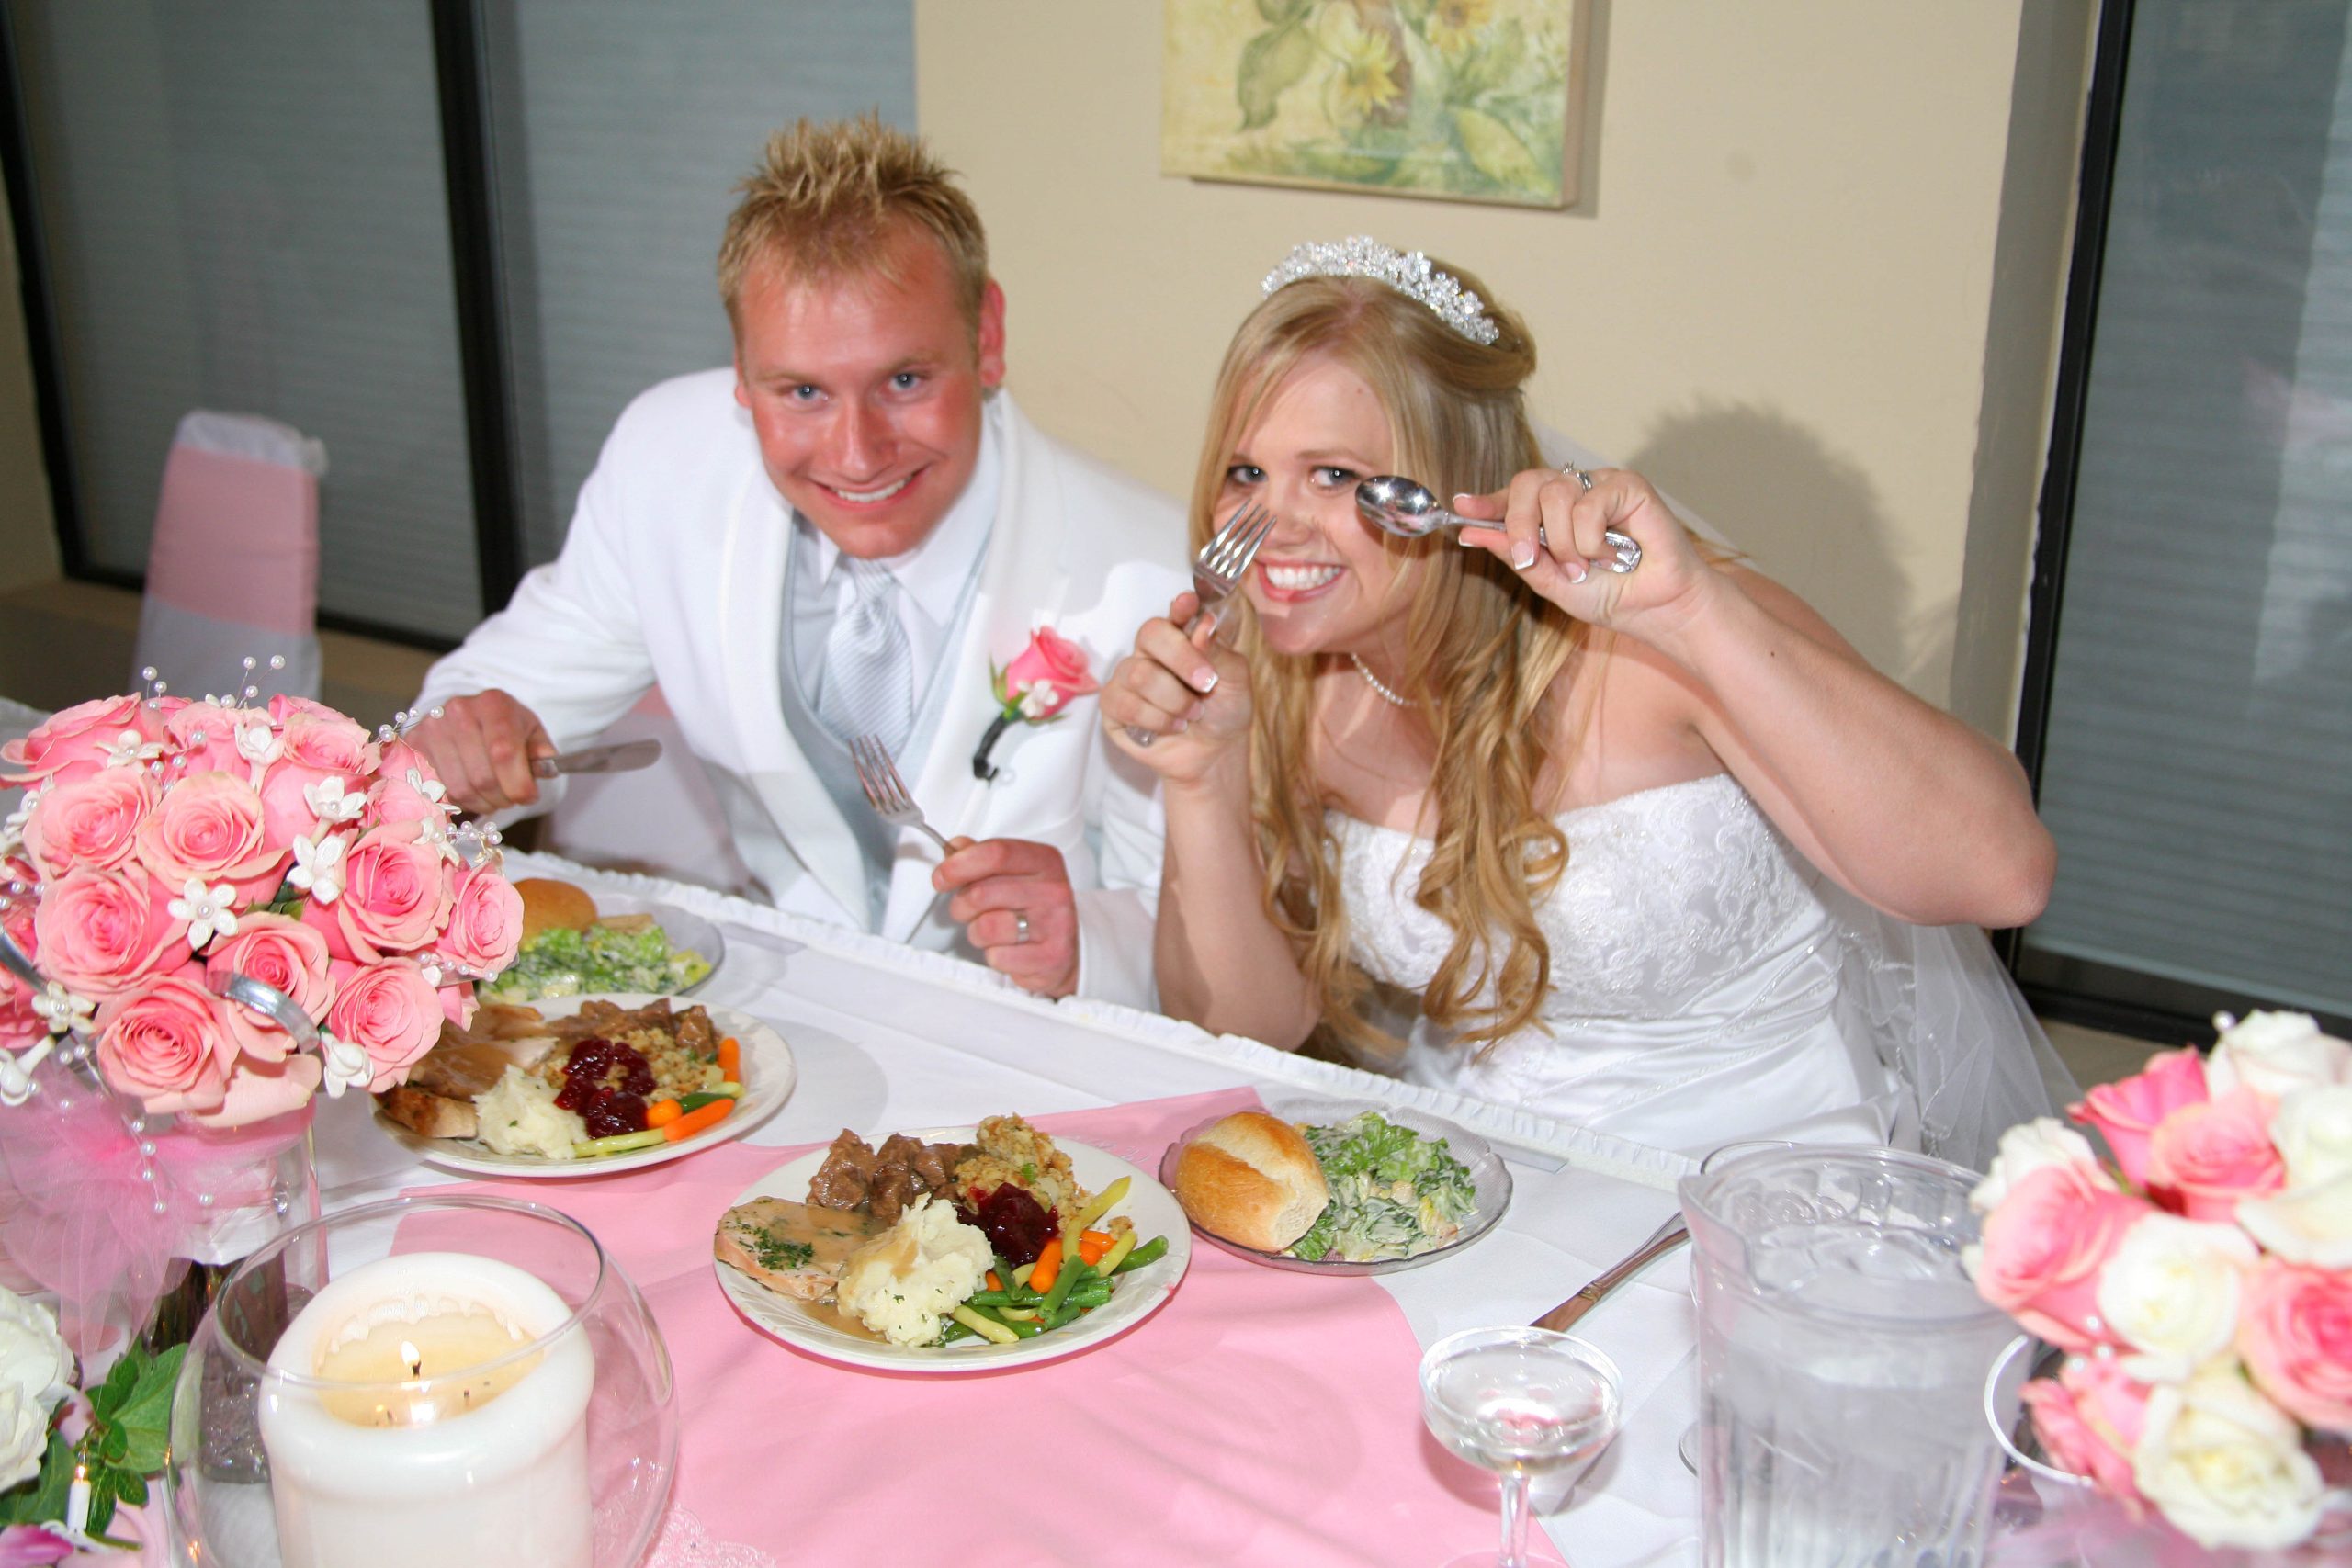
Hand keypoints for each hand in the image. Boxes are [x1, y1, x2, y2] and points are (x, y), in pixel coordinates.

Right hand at [404, 690, 554, 813]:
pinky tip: (471, 791)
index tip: (529, 796)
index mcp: (493, 704)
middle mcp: (458, 711)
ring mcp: (431, 728)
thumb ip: (541, 750)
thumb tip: (545, 763)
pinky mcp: (413, 746)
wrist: (468, 715)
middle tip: (511, 798)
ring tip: (493, 796)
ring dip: (482, 803)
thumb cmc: (505, 727)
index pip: (504, 753)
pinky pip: (439, 791)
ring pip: (460, 790)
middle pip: (482, 778)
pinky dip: (460, 801)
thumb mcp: (530, 732)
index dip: (519, 784)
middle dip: (504, 798)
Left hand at [934, 836, 1079, 998]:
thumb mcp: (1014, 875)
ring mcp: (1055, 924)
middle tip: (967, 910)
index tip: (941, 877)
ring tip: (990, 932)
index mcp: (1045, 861)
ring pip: (986, 927)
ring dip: (977, 933)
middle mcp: (1054, 889)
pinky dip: (994, 956)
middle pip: (981, 892)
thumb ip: (983, 858)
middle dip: (961, 905)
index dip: (958, 865)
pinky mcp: (1051, 956)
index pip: (994, 853)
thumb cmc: (1034, 910)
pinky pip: (998, 956)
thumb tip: (956, 847)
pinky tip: (1009, 950)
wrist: (1066, 950)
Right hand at [1098, 591, 1252, 786]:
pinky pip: (1125, 704)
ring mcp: (1129, 677)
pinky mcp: (1114, 706)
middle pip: (1150, 634)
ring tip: (1193, 714)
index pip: (1175, 614)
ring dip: (1174, 700)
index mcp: (1182, 638)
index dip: (1179, 607)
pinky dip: (1156, 719)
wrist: (1213, 754)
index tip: (1189, 602)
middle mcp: (1152, 652)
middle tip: (1206, 683)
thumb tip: (1202, 626)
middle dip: (1181, 659)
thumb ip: (1218, 652)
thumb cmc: (1224, 712)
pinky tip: (1172, 727)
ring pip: (1139, 674)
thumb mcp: (1235, 681)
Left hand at [1452, 467, 1715, 638]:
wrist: (1655, 609)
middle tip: (1528, 559)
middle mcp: (1574, 493)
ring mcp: (1600, 486)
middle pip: (1527, 484)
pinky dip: (1592, 538)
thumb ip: (1515, 555)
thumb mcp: (1551, 582)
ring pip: (1556, 493)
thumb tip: (1471, 533)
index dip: (1487, 502)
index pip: (1513, 496)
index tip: (1463, 509)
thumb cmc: (1611, 595)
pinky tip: (1613, 554)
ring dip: (1564, 542)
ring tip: (1586, 567)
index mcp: (1552, 514)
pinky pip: (1589, 502)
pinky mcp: (1627, 486)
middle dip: (1519, 524)